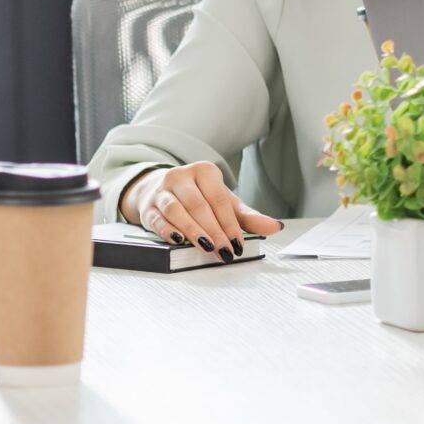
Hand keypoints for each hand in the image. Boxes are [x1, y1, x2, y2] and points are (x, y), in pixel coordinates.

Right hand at [126, 162, 280, 259]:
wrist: (162, 190)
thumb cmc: (199, 197)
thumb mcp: (224, 202)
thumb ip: (248, 216)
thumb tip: (276, 227)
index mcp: (205, 171)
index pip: (219, 200)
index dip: (230, 223)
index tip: (238, 245)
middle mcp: (181, 176)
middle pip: (199, 206)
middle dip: (214, 231)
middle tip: (225, 252)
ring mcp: (161, 191)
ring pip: (176, 210)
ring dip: (192, 230)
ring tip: (206, 248)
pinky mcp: (147, 206)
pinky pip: (156, 218)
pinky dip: (167, 230)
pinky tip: (178, 240)